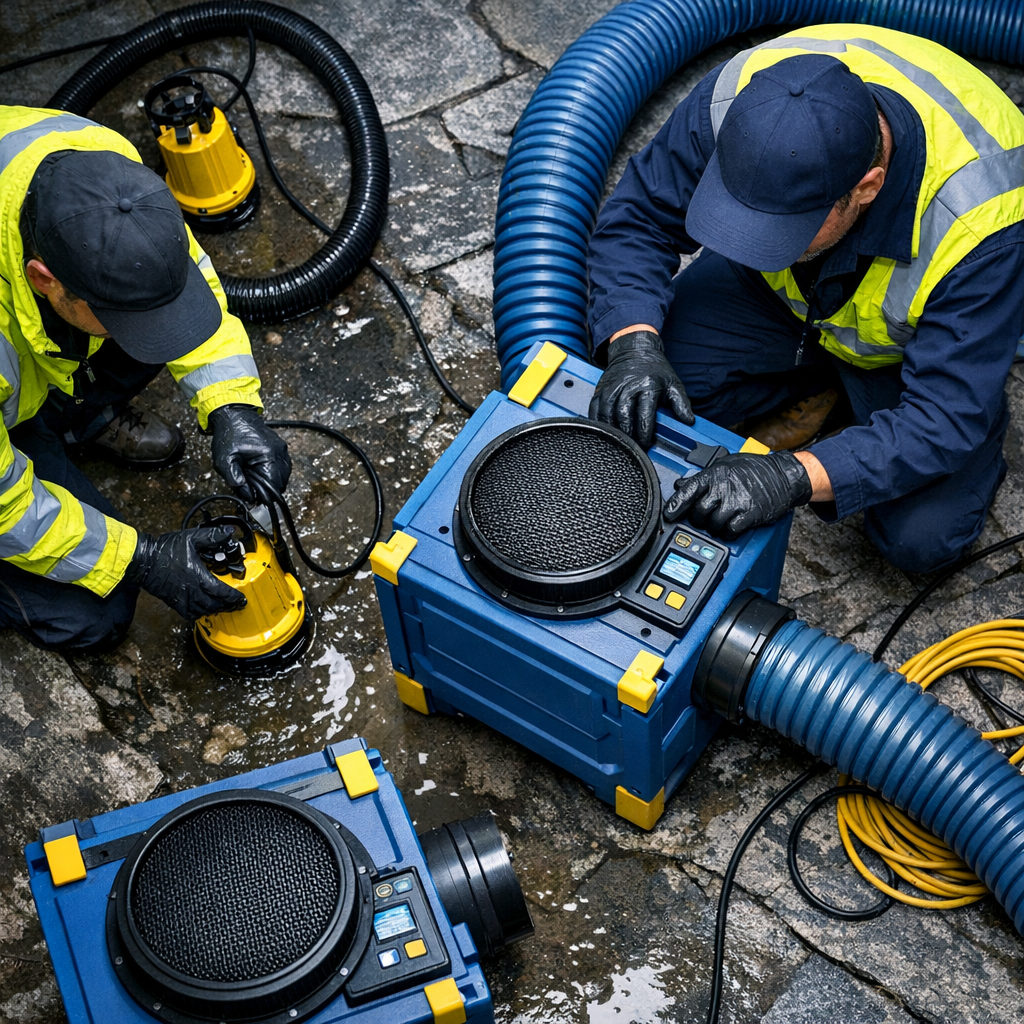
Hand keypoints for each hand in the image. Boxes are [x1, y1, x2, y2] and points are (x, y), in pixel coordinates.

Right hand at [125, 526, 246, 618]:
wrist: (143, 560)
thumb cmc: (165, 549)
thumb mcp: (191, 538)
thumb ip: (212, 536)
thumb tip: (229, 532)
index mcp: (198, 576)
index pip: (221, 591)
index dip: (233, 597)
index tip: (241, 599)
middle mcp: (192, 590)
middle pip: (214, 604)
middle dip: (228, 605)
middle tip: (236, 604)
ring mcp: (182, 598)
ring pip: (203, 611)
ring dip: (215, 610)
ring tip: (223, 607)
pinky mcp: (173, 601)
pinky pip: (189, 614)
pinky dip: (199, 614)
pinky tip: (203, 610)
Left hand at [209, 404, 290, 502]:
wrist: (234, 414)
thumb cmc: (228, 434)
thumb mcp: (224, 461)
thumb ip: (235, 481)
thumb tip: (249, 497)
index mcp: (268, 455)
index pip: (273, 485)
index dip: (264, 495)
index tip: (254, 498)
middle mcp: (280, 452)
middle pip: (281, 483)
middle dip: (268, 488)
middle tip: (252, 487)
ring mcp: (282, 449)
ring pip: (284, 476)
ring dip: (272, 481)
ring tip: (255, 477)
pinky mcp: (281, 447)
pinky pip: (283, 467)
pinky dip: (274, 472)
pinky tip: (261, 470)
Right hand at [589, 330, 693, 448]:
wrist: (634, 349)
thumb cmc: (655, 370)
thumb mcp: (673, 384)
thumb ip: (682, 404)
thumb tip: (688, 421)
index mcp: (648, 385)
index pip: (644, 415)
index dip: (645, 433)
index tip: (647, 444)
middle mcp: (627, 386)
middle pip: (623, 416)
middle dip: (628, 435)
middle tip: (633, 447)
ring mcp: (611, 388)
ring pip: (607, 414)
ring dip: (613, 431)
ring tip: (620, 441)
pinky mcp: (600, 390)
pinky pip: (594, 409)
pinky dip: (598, 422)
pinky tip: (606, 432)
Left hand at [664, 451, 811, 538]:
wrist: (783, 475)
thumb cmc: (754, 469)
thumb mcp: (725, 465)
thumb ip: (704, 477)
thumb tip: (682, 485)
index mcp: (715, 474)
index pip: (688, 490)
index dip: (676, 504)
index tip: (669, 514)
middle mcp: (723, 488)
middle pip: (699, 511)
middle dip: (697, 518)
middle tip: (702, 518)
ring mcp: (736, 502)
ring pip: (713, 523)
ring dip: (713, 527)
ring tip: (718, 523)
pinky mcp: (749, 514)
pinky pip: (730, 530)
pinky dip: (728, 533)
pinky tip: (730, 528)